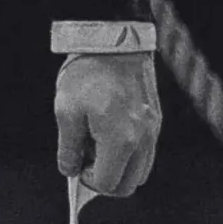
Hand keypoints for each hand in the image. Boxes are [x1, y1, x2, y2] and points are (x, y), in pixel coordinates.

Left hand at [54, 51, 159, 223]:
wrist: (115, 38)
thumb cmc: (87, 73)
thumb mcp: (66, 110)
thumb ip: (68, 148)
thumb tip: (70, 170)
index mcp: (121, 139)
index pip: (107, 183)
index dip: (87, 179)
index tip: (76, 162)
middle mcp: (143, 139)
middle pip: (128, 185)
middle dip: (105, 179)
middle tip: (86, 158)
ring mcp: (153, 129)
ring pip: (140, 171)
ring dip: (120, 168)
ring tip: (98, 144)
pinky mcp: (156, 119)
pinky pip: (146, 152)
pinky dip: (130, 154)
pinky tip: (110, 132)